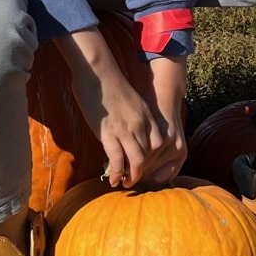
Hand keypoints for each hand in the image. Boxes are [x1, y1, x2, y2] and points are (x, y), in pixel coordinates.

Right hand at [53, 28, 180, 189]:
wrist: (98, 71)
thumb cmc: (107, 82)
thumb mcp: (128, 99)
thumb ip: (130, 114)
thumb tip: (124, 125)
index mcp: (146, 115)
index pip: (157, 143)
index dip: (153, 158)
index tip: (145, 165)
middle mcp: (140, 124)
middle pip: (149, 155)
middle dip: (143, 170)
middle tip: (136, 179)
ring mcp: (126, 130)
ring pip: (137, 161)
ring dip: (132, 175)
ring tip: (126, 183)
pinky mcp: (109, 133)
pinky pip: (117, 160)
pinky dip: (117, 173)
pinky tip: (113, 180)